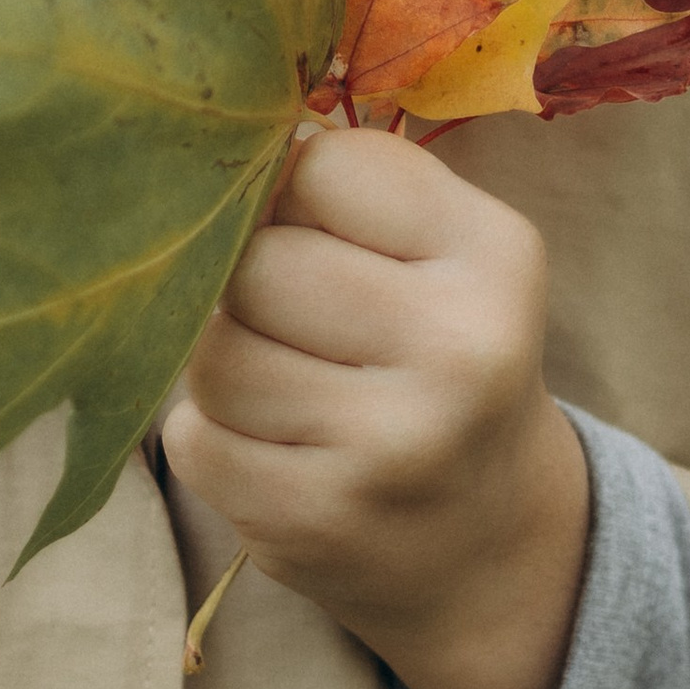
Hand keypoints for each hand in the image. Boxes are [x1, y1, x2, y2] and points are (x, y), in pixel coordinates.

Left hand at [163, 124, 591, 688]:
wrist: (489, 544)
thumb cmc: (440, 358)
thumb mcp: (449, 252)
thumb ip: (351, 184)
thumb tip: (223, 144)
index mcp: (495, 257)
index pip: (324, 166)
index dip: (296, 193)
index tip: (321, 232)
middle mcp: (459, 352)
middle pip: (256, 261)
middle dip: (253, 282)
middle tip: (301, 322)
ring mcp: (388, 448)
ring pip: (214, 354)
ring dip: (227, 364)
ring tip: (291, 389)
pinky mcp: (317, 522)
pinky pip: (194, 439)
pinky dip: (215, 438)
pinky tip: (278, 451)